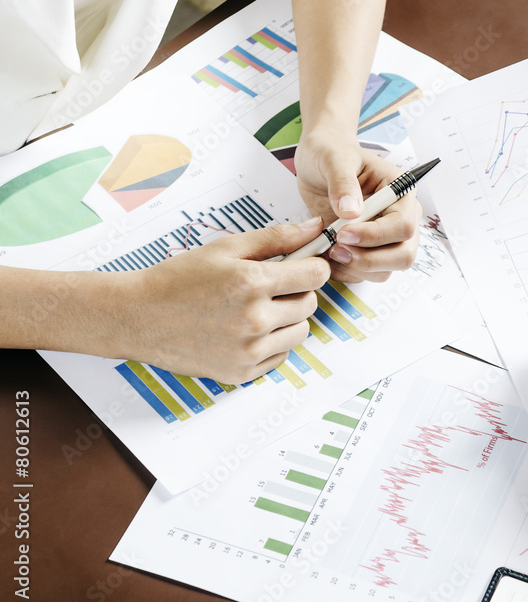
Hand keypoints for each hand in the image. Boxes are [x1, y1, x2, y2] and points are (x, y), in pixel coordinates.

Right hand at [121, 219, 331, 382]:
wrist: (138, 316)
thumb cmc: (179, 279)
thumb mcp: (226, 247)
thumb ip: (277, 237)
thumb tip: (315, 228)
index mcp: (252, 283)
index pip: (316, 275)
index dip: (313, 266)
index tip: (303, 265)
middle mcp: (254, 320)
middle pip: (310, 304)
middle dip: (297, 291)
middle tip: (269, 287)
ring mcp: (248, 351)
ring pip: (300, 332)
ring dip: (288, 319)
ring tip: (257, 309)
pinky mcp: (241, 373)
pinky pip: (280, 356)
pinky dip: (272, 343)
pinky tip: (246, 330)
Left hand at [294, 132, 420, 282]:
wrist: (319, 162)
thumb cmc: (332, 153)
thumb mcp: (334, 159)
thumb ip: (342, 182)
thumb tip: (351, 211)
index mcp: (400, 193)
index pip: (403, 225)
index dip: (375, 235)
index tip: (343, 232)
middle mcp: (399, 218)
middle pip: (403, 255)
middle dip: (369, 259)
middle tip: (337, 249)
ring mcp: (385, 238)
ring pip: (385, 270)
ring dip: (355, 268)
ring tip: (328, 250)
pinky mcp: (368, 251)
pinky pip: (365, 274)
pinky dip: (345, 272)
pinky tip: (326, 255)